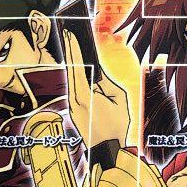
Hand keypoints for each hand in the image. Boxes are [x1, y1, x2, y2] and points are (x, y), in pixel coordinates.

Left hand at [63, 29, 129, 148]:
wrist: (109, 151)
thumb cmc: (117, 126)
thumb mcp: (118, 99)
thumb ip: (106, 82)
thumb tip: (97, 71)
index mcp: (85, 97)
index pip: (77, 68)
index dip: (73, 50)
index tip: (69, 35)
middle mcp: (74, 101)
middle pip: (70, 72)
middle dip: (70, 53)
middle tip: (68, 35)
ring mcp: (72, 108)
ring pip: (71, 81)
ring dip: (74, 66)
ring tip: (73, 48)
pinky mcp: (74, 112)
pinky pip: (74, 91)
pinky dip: (77, 79)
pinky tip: (80, 70)